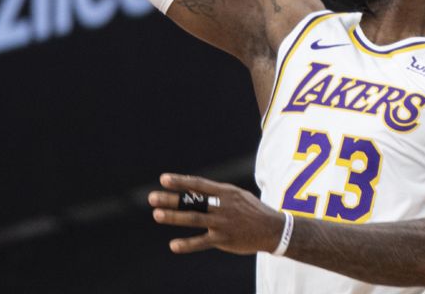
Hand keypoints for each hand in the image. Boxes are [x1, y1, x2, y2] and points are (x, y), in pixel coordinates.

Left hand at [149, 173, 285, 254]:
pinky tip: (173, 245)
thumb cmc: (252, 210)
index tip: (163, 179)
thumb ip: (216, 194)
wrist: (272, 229)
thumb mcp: (236, 195)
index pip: (198, 184)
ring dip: (174, 217)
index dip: (180, 181)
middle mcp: (221, 206)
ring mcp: (222, 223)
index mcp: (224, 192)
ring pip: (194, 219)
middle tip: (152, 198)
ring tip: (157, 215)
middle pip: (192, 201)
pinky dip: (187, 244)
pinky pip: (202, 242)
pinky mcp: (223, 240)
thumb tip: (195, 190)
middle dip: (171, 199)